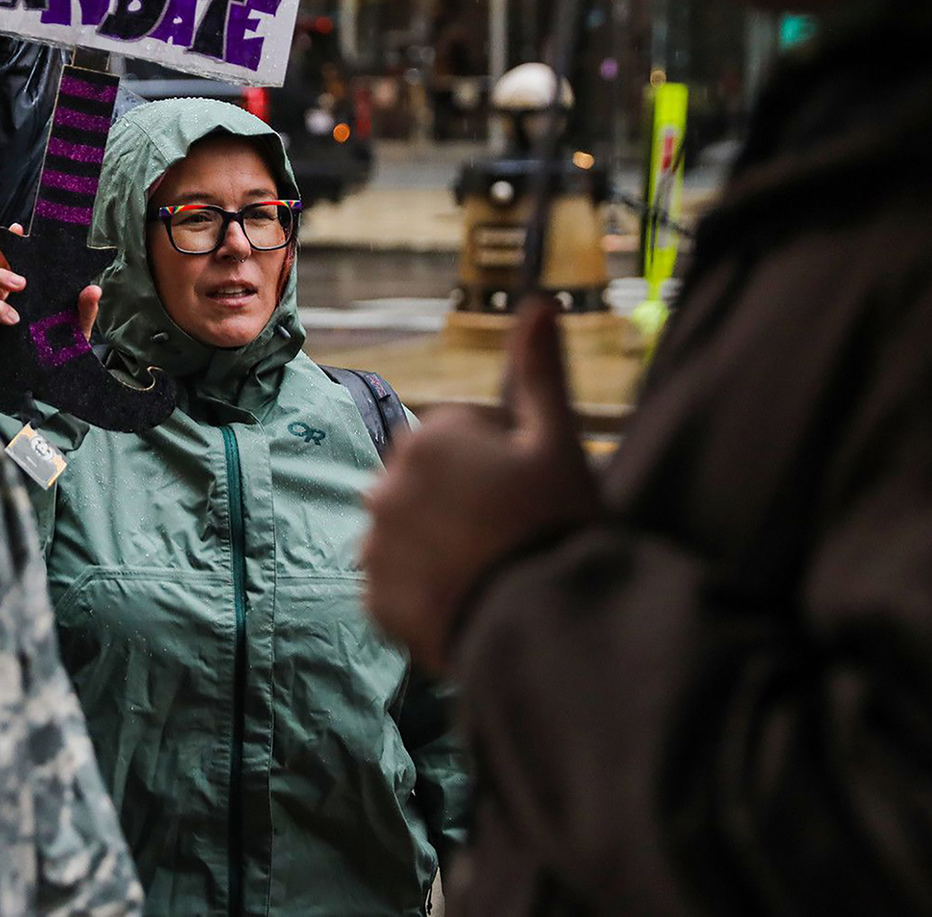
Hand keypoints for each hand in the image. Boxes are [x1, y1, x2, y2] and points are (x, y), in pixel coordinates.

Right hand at [0, 223, 101, 334]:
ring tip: (20, 290)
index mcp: (27, 288)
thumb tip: (94, 289)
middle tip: (23, 275)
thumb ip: (85, 308)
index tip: (17, 227)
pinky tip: (13, 319)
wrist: (53, 375)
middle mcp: (8, 296)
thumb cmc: (61, 342)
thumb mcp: (77, 323)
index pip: (16, 260)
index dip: (12, 242)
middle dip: (1, 262)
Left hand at [363, 298, 603, 671]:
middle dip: (465, 497)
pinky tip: (467, 599)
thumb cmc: (558, 528)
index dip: (507, 459)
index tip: (533, 489)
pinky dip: (424, 589)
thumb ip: (540, 370)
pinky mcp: (373, 599)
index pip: (464, 434)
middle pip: (431, 482)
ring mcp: (375, 546)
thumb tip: (541, 301)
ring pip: (411, 531)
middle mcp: (386, 485)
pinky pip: (398, 583)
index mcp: (428, 438)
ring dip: (440, 543)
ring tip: (492, 571)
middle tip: (515, 534)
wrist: (542, 631)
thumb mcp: (559, 443)